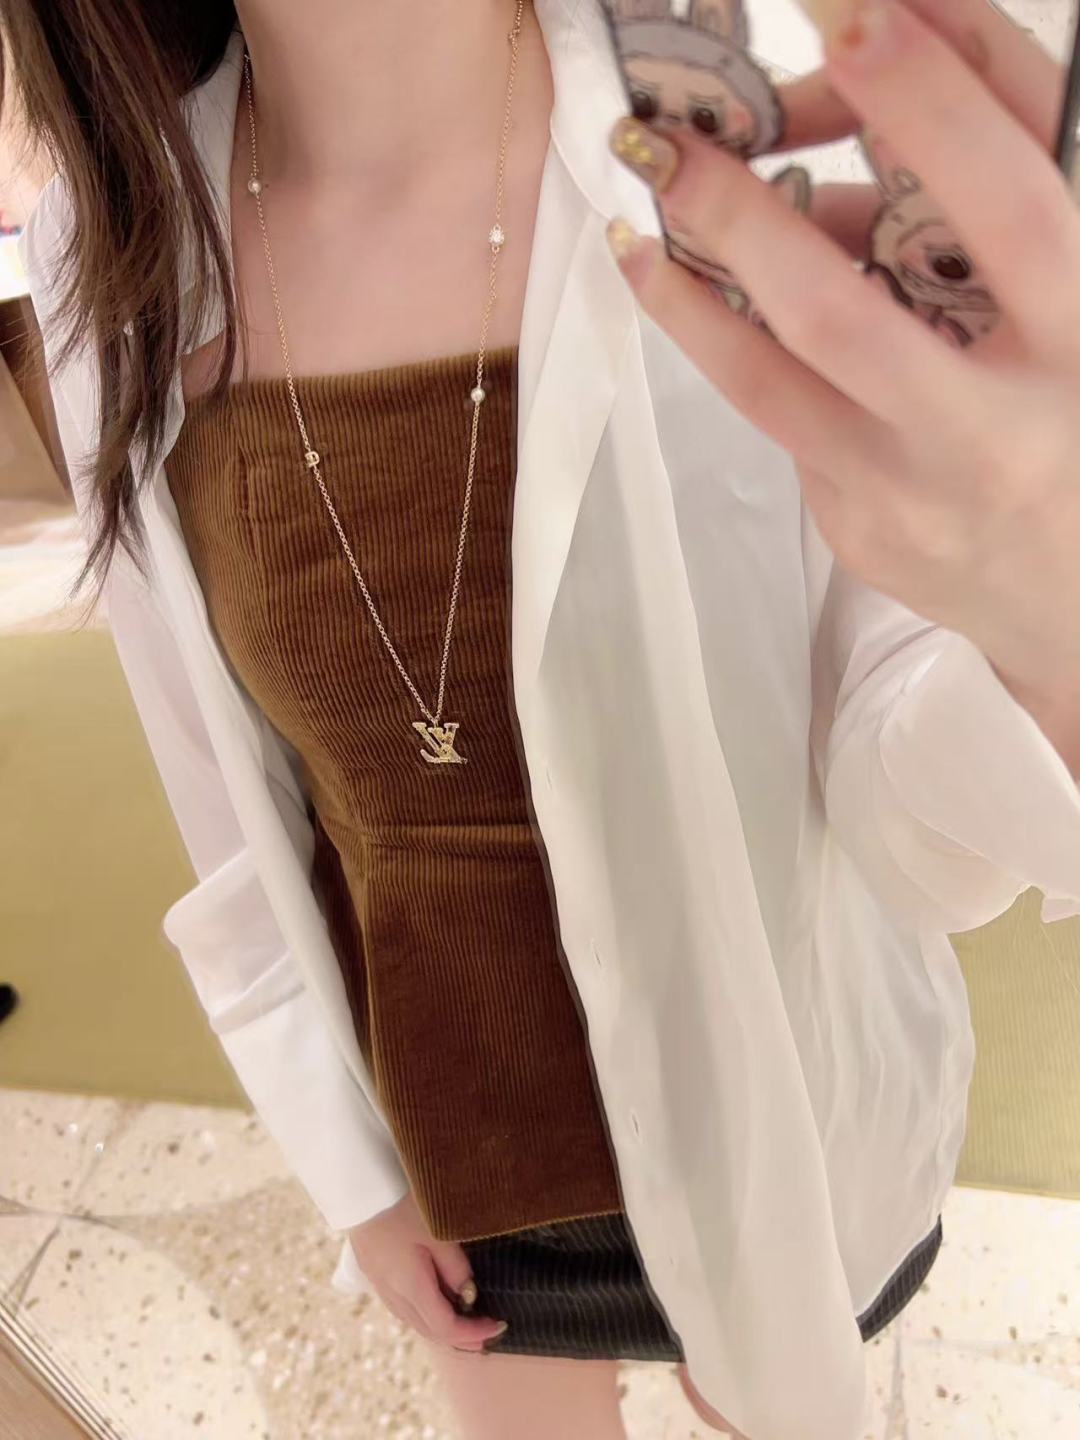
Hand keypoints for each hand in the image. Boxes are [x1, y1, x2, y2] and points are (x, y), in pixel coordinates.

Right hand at [348, 1192, 506, 1351]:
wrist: (360, 1188)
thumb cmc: (402, 1206)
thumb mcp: (437, 1232)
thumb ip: (454, 1266)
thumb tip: (468, 1294)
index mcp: (410, 1286)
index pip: (445, 1327)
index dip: (472, 1332)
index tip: (498, 1326)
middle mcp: (392, 1293)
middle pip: (429, 1330)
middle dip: (460, 1338)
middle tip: (487, 1334)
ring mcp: (379, 1284)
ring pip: (413, 1321)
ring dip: (441, 1329)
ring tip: (465, 1325)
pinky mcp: (373, 1272)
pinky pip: (402, 1306)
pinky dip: (423, 1314)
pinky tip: (434, 1305)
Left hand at [606, 0, 1079, 742]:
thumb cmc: (1077, 407)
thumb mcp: (1074, 286)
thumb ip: (1007, 175)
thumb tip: (895, 56)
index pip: (1005, 202)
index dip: (929, 101)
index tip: (851, 12)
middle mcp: (994, 429)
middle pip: (841, 315)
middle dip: (739, 214)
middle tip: (664, 141)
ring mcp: (914, 495)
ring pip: (771, 386)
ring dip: (688, 295)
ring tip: (638, 230)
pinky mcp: (861, 532)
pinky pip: (788, 421)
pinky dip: (748, 349)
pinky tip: (720, 305)